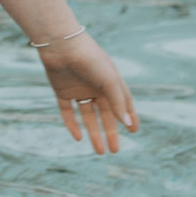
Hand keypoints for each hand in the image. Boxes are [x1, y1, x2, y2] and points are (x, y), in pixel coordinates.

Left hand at [36, 33, 137, 153]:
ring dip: (93, 133)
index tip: (134, 132)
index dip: (129, 116)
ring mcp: (78, 89)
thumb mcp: (110, 81)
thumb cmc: (91, 60)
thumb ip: (119, 103)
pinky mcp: (62, 90)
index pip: (123, 103)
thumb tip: (129, 124)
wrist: (61, 45)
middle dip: (110, 132)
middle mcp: (95, 86)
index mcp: (110, 82)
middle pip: (105, 114)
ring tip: (100, 151)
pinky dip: (72, 124)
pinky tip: (78, 138)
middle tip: (115, 150)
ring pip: (87, 115)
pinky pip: (67, 111)